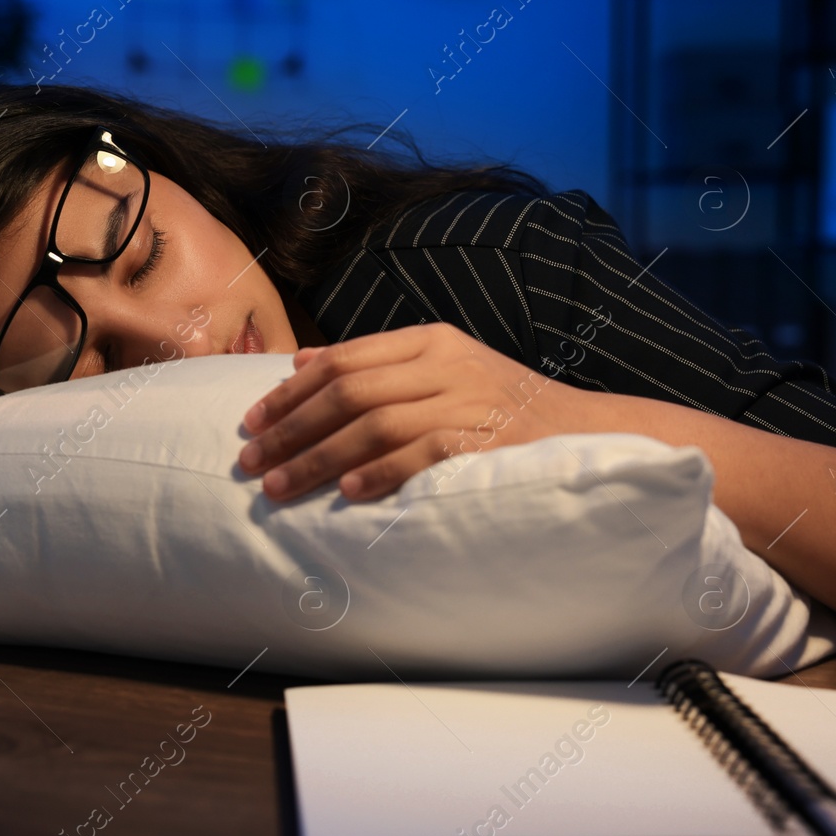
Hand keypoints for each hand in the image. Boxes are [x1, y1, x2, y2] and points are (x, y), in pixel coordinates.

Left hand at [237, 322, 594, 501]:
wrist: (584, 435)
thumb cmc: (500, 408)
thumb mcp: (441, 371)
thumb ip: (376, 365)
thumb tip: (301, 362)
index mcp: (429, 340)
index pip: (342, 359)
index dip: (290, 391)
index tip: (252, 420)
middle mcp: (445, 363)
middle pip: (347, 391)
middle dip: (290, 428)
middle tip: (251, 461)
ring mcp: (467, 399)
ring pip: (373, 423)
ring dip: (318, 458)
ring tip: (278, 487)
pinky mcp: (486, 439)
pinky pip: (420, 454)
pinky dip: (379, 473)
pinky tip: (346, 494)